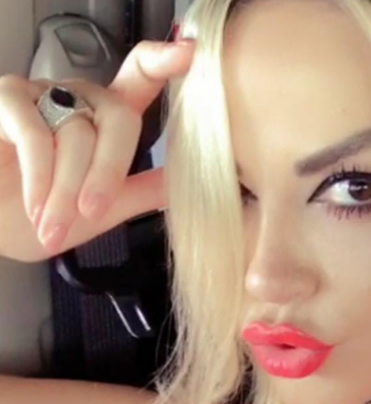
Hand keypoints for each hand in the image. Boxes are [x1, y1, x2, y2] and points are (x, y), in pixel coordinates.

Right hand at [0, 39, 194, 262]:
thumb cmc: (38, 216)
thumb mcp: (100, 210)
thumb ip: (141, 191)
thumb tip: (189, 181)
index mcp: (106, 119)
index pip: (141, 78)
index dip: (165, 62)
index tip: (192, 54)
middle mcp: (78, 98)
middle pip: (119, 117)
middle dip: (108, 173)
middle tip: (91, 211)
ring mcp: (41, 94)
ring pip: (78, 133)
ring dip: (66, 189)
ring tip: (53, 223)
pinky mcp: (5, 99)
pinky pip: (36, 136)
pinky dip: (40, 179)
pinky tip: (35, 206)